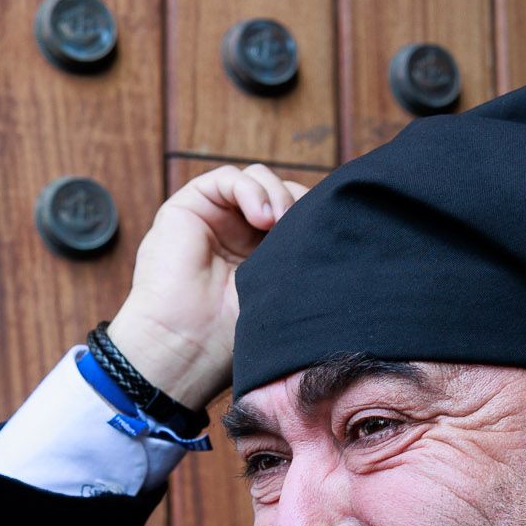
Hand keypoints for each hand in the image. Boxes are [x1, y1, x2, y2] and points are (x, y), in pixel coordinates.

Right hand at [104, 164, 309, 410]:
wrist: (186, 347)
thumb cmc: (232, 335)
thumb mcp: (282, 292)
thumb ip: (302, 259)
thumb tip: (339, 231)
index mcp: (264, 256)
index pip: (299, 216)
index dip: (315, 216)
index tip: (329, 236)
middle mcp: (239, 234)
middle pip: (282, 192)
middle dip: (299, 203)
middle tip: (308, 229)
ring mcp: (214, 219)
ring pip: (258, 179)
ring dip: (277, 194)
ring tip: (280, 223)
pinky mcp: (188, 207)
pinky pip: (228, 178)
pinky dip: (251, 190)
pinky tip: (262, 217)